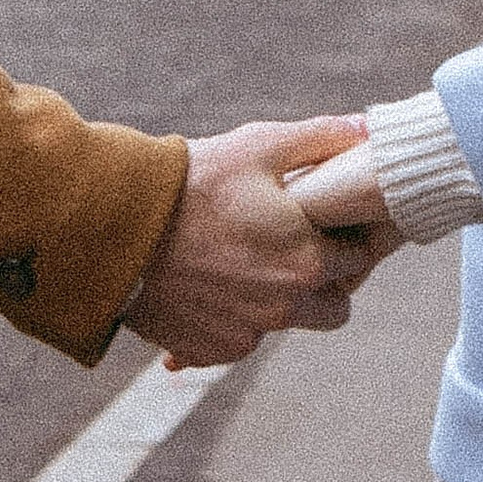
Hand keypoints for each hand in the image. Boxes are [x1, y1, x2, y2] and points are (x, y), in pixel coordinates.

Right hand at [124, 116, 389, 368]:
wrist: (115, 229)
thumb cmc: (190, 183)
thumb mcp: (259, 147)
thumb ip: (321, 139)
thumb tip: (368, 130)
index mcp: (308, 261)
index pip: (360, 258)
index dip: (350, 237)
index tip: (332, 224)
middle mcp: (285, 307)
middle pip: (335, 307)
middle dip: (326, 282)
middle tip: (294, 247)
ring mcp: (249, 334)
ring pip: (288, 324)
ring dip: (280, 300)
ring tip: (246, 262)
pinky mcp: (212, 351)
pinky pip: (242, 339)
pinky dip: (235, 318)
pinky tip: (211, 284)